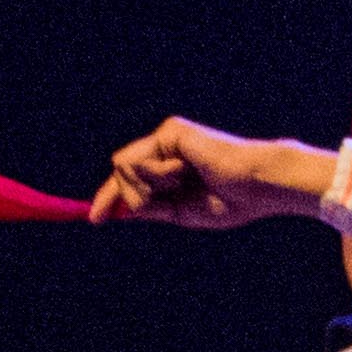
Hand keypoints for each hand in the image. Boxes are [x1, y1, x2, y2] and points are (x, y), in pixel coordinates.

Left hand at [85, 118, 326, 229]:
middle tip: (161, 203)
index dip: (109, 198)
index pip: (129, 181)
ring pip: (123, 167)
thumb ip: (150, 207)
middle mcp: (165, 147)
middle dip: (132, 197)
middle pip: (120, 173)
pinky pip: (139, 161)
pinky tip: (185, 173)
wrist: (257, 185)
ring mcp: (167, 137)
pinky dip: (158, 176)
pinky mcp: (169, 131)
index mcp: (169, 167)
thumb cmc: (230, 200)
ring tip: (181, 186)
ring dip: (147, 188)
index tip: (95, 219)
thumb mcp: (181, 212)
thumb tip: (118, 210)